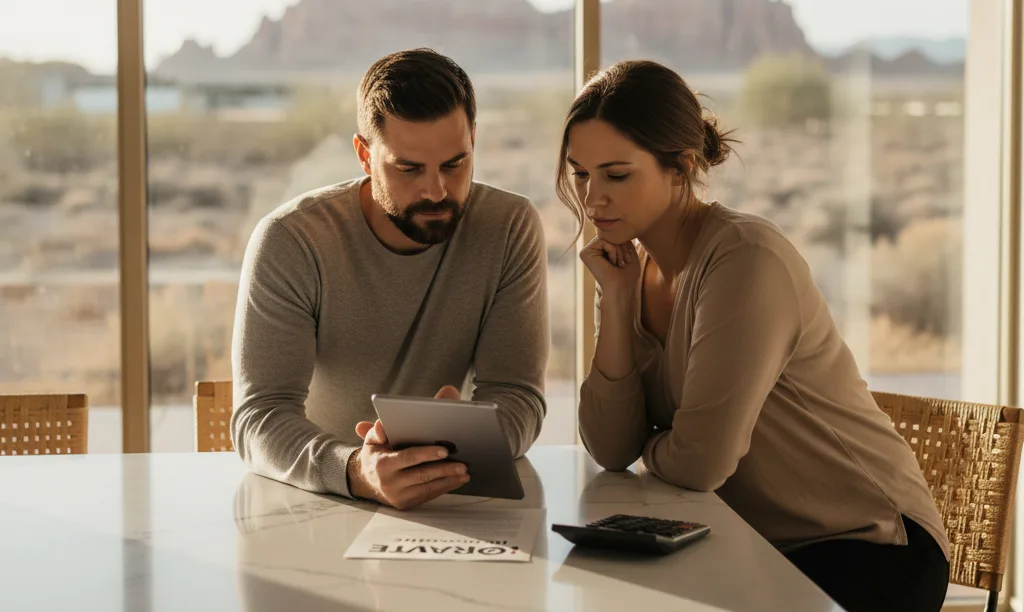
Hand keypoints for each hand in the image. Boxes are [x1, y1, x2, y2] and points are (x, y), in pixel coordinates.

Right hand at [348, 385, 467, 508]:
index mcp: (383, 464)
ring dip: (448, 481)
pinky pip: (428, 496)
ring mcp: (398, 496)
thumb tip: (382, 425)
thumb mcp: (372, 440)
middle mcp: (390, 483)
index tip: (445, 451)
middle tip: (463, 464)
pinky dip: (443, 488)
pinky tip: (456, 481)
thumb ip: (377, 430)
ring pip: (428, 488)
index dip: (427, 454)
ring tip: (464, 473)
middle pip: (422, 475)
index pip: (409, 458)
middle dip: (445, 470)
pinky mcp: (405, 504)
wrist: (366, 481)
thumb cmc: (376, 455)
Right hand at [580, 237, 640, 298]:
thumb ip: (621, 237)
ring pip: (608, 236)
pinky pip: (604, 241)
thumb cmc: (627, 274)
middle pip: (611, 234)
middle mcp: (592, 249)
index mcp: (600, 249)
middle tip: (623, 263)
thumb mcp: (628, 250)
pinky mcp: (585, 253)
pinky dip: (613, 251)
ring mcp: (587, 251)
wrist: (621, 287)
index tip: (627, 260)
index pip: (614, 234)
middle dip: (622, 246)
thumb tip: (615, 225)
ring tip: (618, 264)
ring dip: (618, 250)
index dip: (624, 244)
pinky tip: (611, 264)